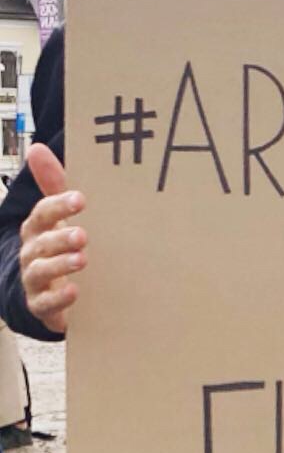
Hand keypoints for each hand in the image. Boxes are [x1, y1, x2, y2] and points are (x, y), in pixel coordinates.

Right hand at [17, 144, 85, 333]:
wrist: (51, 291)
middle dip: (60, 237)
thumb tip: (38, 147)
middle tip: (83, 235)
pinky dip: (58, 298)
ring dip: (61, 264)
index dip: (58, 206)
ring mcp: (35, 280)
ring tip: (82, 258)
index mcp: (38, 228)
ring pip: (41, 270)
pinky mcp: (42, 305)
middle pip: (41, 242)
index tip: (80, 199)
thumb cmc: (59, 245)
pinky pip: (45, 303)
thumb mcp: (59, 214)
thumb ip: (54, 184)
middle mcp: (32, 252)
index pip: (42, 213)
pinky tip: (74, 291)